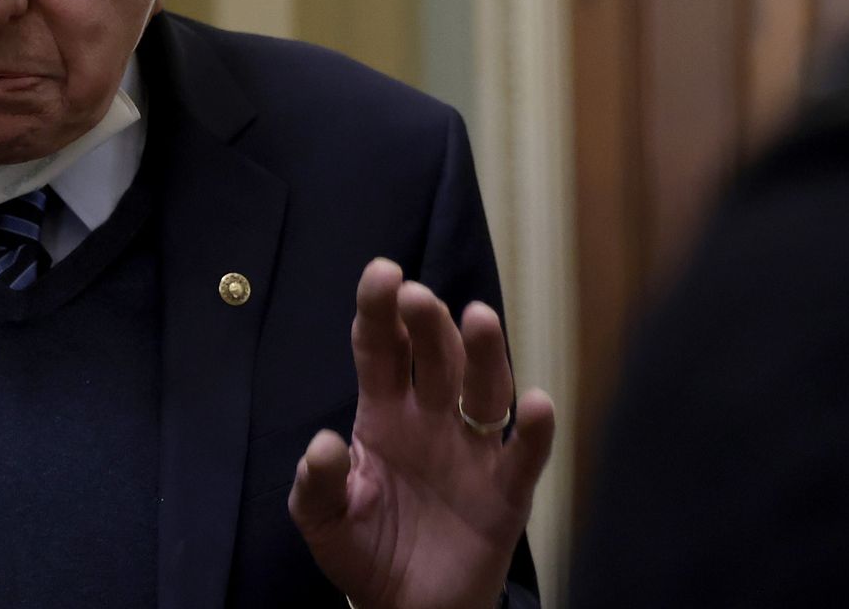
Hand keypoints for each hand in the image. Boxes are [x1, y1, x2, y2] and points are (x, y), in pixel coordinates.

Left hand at [289, 259, 553, 608]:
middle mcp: (431, 418)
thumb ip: (315, 485)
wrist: (405, 608)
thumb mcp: (323, 520)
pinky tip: (533, 403)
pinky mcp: (505, 492)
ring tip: (478, 317)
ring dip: (484, 354)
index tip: (383, 272)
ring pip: (483, 389)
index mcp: (382, 413)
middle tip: (418, 296)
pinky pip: (522, 455)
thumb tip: (321, 446)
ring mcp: (471, 451)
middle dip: (428, 323)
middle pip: (435, 356)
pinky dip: (532, 431)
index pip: (382, 348)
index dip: (382, 310)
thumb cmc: (364, 550)